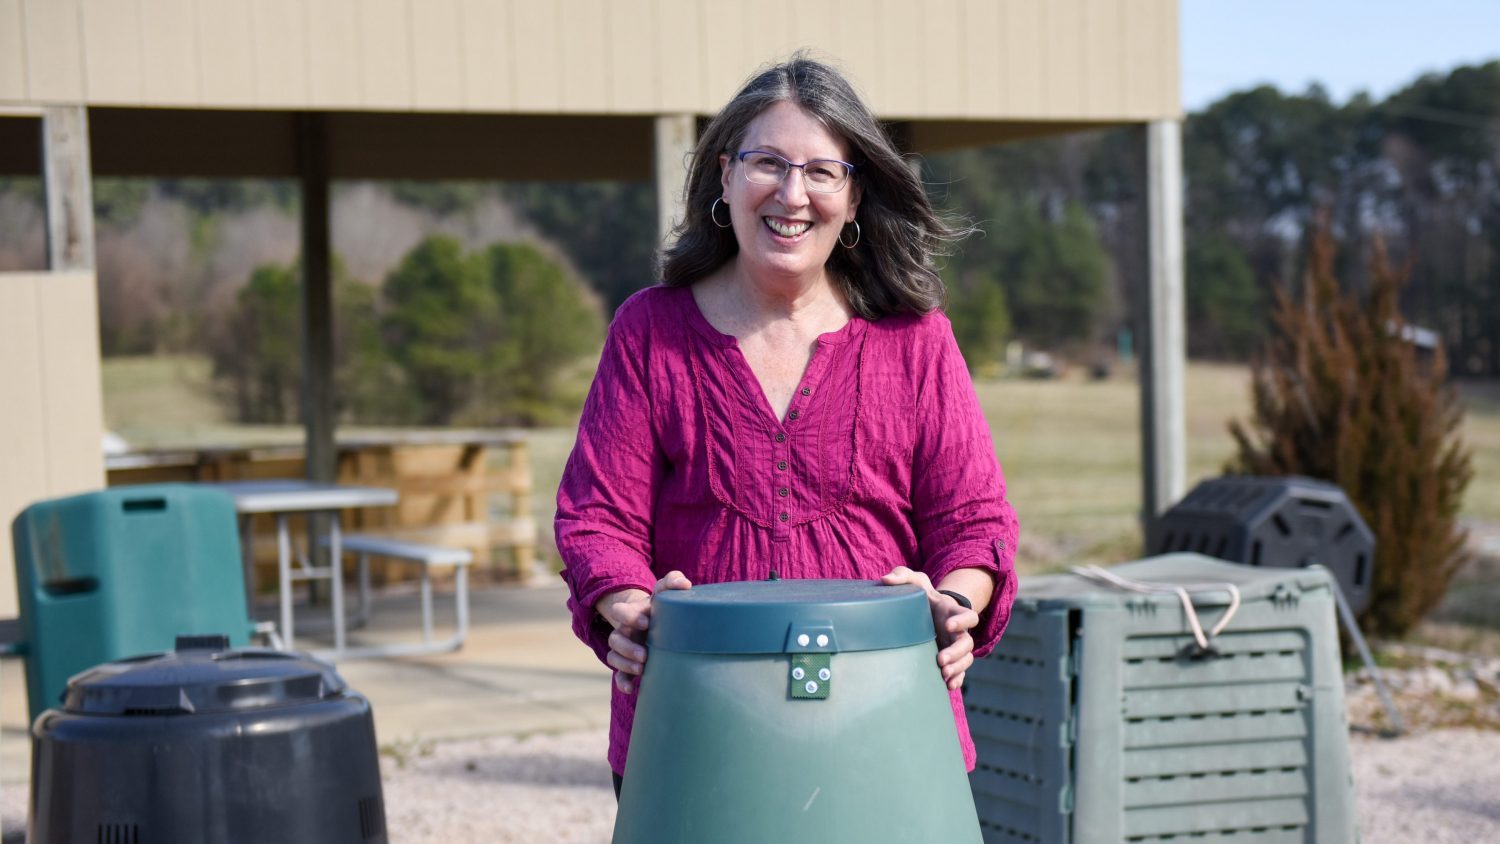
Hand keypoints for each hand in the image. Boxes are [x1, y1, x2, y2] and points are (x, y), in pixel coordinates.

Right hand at [594, 571, 692, 693]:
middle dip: (627, 647)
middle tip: (645, 653)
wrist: (660, 622)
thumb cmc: (663, 606)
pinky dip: (623, 682)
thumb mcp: (666, 591)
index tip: (647, 622)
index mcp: (632, 613)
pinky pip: (619, 676)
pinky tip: (632, 689)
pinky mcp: (630, 665)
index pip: (620, 612)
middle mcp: (626, 632)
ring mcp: (626, 649)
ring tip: (643, 668)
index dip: (629, 617)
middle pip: (614, 639)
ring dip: (625, 664)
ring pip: (613, 657)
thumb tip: (685, 585)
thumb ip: (673, 581)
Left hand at [880, 567, 979, 690]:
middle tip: (940, 660)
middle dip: (957, 653)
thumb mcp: (913, 581)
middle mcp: (958, 631)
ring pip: (966, 659)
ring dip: (957, 668)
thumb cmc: (920, 595)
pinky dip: (957, 679)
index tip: (948, 626)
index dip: (963, 621)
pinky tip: (948, 686)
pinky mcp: (949, 659)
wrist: (924, 611)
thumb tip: (885, 580)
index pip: (968, 616)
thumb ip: (901, 575)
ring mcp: (954, 646)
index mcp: (952, 612)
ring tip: (943, 674)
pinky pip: (959, 672)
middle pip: (968, 643)